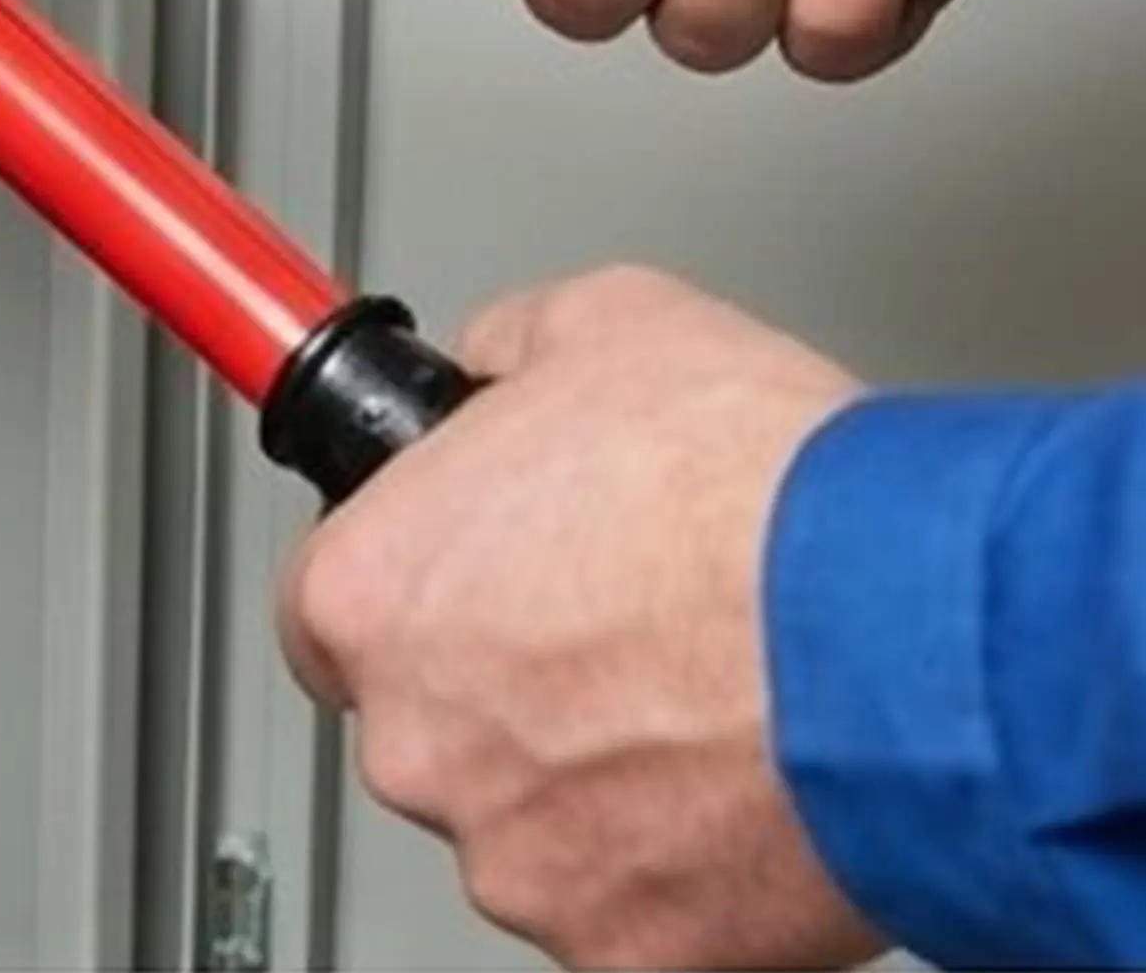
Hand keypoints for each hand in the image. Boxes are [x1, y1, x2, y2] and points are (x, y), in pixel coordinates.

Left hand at [278, 269, 876, 970]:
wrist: (907, 629)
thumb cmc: (753, 485)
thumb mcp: (596, 322)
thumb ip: (503, 353)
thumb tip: (495, 368)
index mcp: (374, 592)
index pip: (323, 608)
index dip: (406, 582)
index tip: (456, 575)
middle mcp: (418, 739)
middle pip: (428, 717)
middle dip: (507, 678)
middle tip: (616, 622)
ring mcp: (518, 858)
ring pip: (528, 817)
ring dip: (591, 771)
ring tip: (697, 690)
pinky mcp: (627, 950)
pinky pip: (628, 904)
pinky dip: (676, 858)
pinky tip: (736, 776)